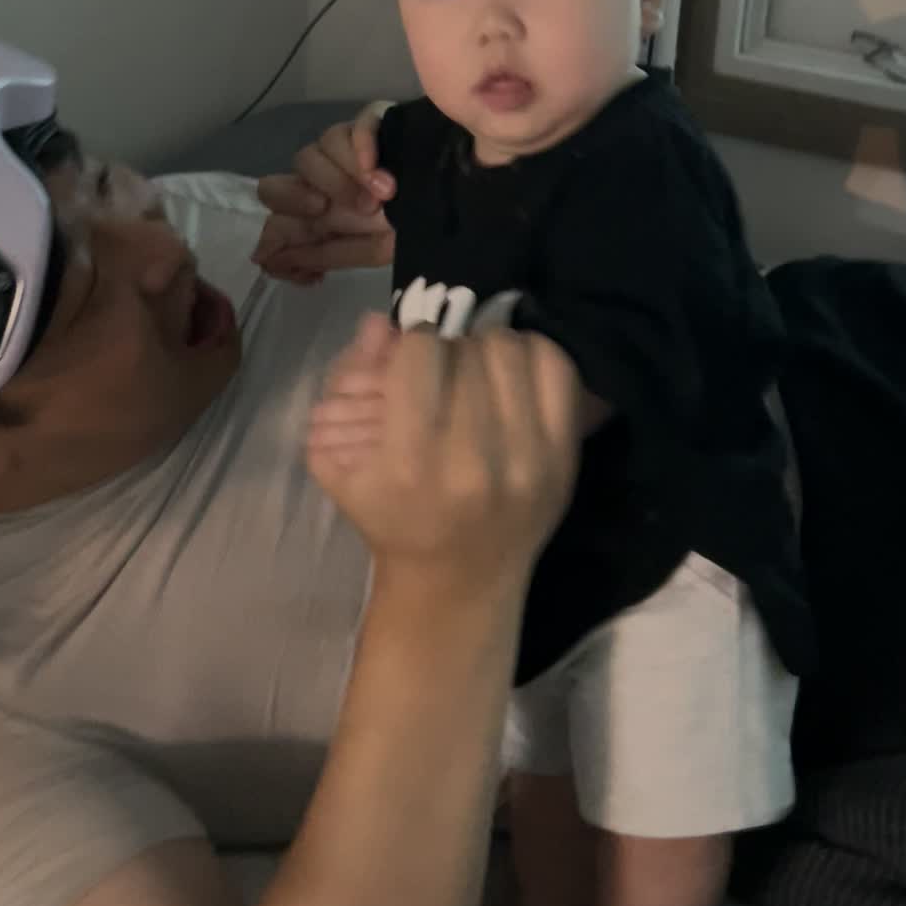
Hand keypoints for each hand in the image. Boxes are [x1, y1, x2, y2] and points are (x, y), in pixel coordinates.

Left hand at [254, 104, 395, 283]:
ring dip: (340, 179)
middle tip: (325, 210)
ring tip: (380, 197)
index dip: (273, 230)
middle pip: (277, 178)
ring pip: (314, 149)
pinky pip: (354, 125)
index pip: (273, 217)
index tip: (293, 252)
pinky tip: (378, 169)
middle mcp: (322, 178)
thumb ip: (322, 254)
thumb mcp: (367, 250)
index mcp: (317, 209)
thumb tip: (268, 261)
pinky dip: (361, 147)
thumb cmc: (411, 227)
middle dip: (296, 195)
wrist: (458, 202)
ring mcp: (345, 149)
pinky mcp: (373, 123)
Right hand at [309, 318, 582, 597]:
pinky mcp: (564, 461)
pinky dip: (533, 357)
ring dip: (489, 349)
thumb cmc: (390, 518)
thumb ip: (350, 383)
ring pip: (511, 352)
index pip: (422, 352)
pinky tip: (514, 372)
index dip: (414, 344)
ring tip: (478, 369)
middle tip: (446, 368)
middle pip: (467, 349)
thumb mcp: (341, 462)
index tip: (413, 360)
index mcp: (410, 463)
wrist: (457, 583)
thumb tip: (381, 322)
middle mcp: (472, 462)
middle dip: (451, 348)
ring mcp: (526, 462)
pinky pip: (559, 372)